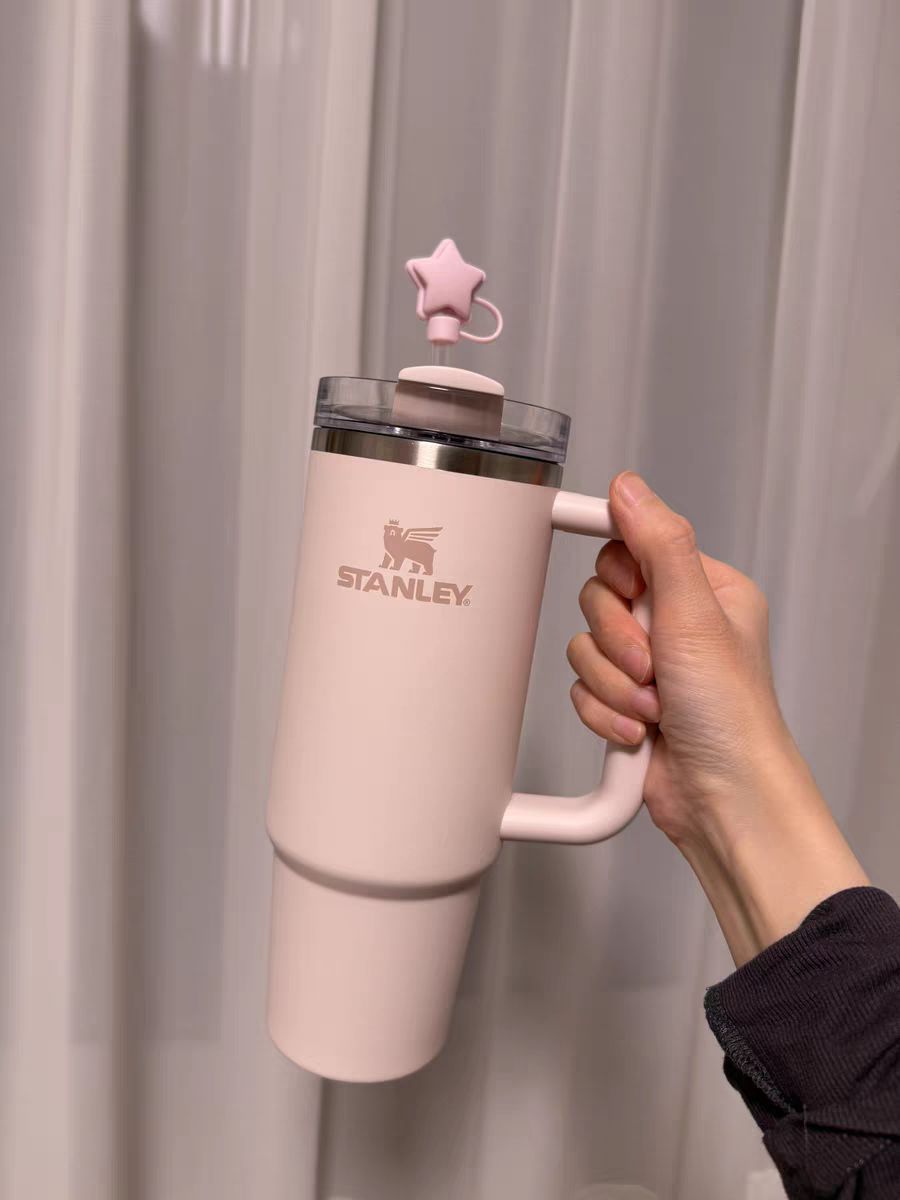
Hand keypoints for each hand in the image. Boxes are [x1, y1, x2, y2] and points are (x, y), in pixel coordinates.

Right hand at [568, 471, 867, 964]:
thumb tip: (628, 489)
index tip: (622, 591)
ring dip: (614, 685)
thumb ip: (659, 545)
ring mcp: (650, 666)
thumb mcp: (695, 616)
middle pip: (599, 600)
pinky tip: (641, 730)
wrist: (723, 799)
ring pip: (585, 648)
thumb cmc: (733, 718)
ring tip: (654, 706)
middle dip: (619, 643)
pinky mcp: (625, 703)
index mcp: (704, 590)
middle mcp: (676, 625)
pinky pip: (581, 689)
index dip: (620, 577)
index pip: (632, 548)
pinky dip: (605, 713)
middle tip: (655, 666)